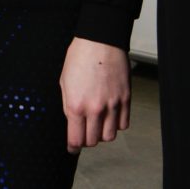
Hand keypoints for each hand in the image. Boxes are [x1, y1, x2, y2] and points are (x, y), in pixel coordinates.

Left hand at [59, 37, 130, 152]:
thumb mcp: (64, 82)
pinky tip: (110, 116)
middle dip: (86, 139)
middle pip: (93, 140)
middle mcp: (95, 109)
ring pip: (110, 136)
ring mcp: (112, 105)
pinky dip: (116, 124)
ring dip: (102, 133)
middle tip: (83, 132)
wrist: (100, 42)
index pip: (76, 139)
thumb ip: (68, 105)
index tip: (72, 148)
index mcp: (76, 105)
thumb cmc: (79, 58)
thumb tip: (72, 121)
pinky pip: (123, 124)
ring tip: (97, 124)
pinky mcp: (125, 100)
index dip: (73, 147)